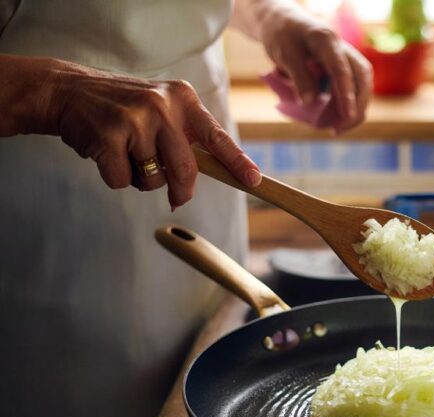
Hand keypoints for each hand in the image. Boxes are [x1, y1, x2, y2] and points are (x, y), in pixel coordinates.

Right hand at [1, 55, 261, 209]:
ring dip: (142, 179)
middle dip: (182, 191)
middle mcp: (163, 106)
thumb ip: (183, 140)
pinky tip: (106, 154)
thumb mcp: (161, 110)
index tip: (254, 181)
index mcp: (182, 99)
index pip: (217, 137)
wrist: (69, 91)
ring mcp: (136, 120)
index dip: (236, 162)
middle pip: (186, 170)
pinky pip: (123, 180)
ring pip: (154, 178)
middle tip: (178, 198)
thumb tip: (190, 188)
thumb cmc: (123, 109)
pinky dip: (116, 177)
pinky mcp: (109, 136)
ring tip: (127, 153)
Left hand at [256, 3, 371, 132]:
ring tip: (336, 129)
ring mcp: (347, 60)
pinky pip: (354, 90)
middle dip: (356, 107)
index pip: (342, 69)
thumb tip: (310, 103)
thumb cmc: (283, 36)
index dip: (346, 93)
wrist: (285, 24)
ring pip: (363, 87)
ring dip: (355, 110)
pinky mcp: (345, 70)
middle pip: (362, 80)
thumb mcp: (284, 54)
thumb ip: (298, 76)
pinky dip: (348, 106)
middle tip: (337, 129)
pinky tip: (336, 120)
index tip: (347, 114)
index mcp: (327, 40)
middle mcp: (343, 49)